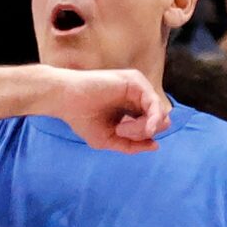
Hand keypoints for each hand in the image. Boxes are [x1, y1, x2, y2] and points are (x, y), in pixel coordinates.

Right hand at [47, 67, 169, 152]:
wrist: (65, 100)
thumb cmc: (82, 118)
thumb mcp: (110, 139)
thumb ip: (133, 145)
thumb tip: (156, 145)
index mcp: (134, 108)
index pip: (154, 126)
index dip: (143, 138)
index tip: (122, 138)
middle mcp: (139, 96)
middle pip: (160, 120)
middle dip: (144, 133)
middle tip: (121, 132)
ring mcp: (138, 86)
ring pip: (160, 114)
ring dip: (142, 128)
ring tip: (120, 128)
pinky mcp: (135, 80)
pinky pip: (154, 104)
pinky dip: (145, 119)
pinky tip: (126, 125)